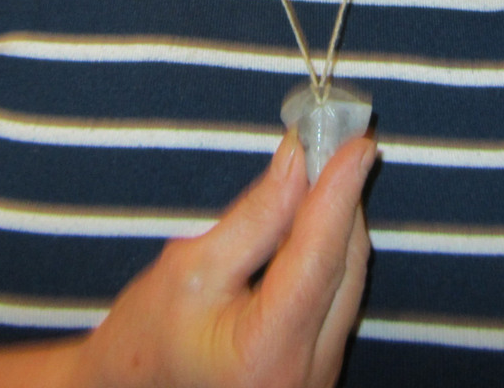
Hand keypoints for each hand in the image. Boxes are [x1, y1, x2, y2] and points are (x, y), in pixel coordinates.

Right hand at [0, 133, 376, 387]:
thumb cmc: (145, 339)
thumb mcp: (189, 267)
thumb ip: (255, 216)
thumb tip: (300, 161)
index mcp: (266, 352)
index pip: (318, 258)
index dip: (339, 193)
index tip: (357, 142)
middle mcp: (305, 373)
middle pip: (344, 267)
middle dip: (341, 199)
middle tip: (338, 139)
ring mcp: (318, 376)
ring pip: (348, 281)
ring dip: (338, 224)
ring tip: (325, 167)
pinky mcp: (318, 367)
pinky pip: (338, 298)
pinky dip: (329, 254)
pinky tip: (314, 218)